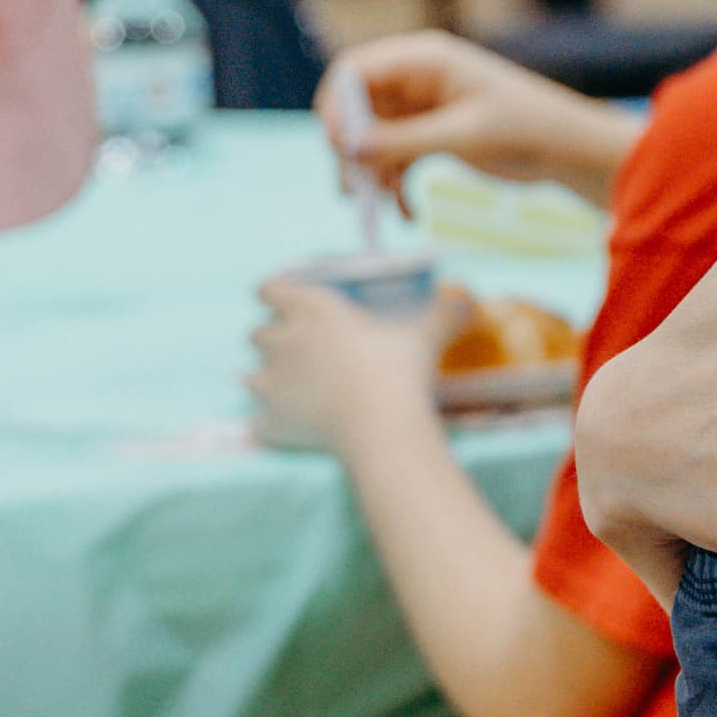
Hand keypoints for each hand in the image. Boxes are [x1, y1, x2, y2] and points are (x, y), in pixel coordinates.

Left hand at [249, 277, 467, 453]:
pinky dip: (271, 424)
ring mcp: (271, 386)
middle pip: (257, 334)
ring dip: (267, 379)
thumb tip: (465, 300)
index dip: (276, 292)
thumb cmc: (398, 369)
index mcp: (312, 310)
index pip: (272, 289)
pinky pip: (258, 423)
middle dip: (273, 338)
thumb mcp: (426, 333)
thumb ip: (443, 312)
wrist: (380, 427)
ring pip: (251, 378)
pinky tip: (290, 426)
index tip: (284, 298)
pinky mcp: (271, 423)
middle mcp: (282, 343)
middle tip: (302, 348)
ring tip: (294, 388)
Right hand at [323, 31, 638, 213]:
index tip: (336, 148)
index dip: (335, 106)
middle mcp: (417, 79)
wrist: (569, 149)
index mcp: (426, 59)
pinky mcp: (430, 135)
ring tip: (380, 207)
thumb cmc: (527, 128)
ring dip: (371, 174)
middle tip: (352, 190)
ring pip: (372, 139)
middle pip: (357, 109)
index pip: (355, 70)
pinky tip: (408, 214)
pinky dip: (395, 185)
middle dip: (351, 150)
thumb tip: (348, 147)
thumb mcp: (464, 135)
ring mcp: (422, 108)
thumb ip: (405, 140)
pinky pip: (394, 158)